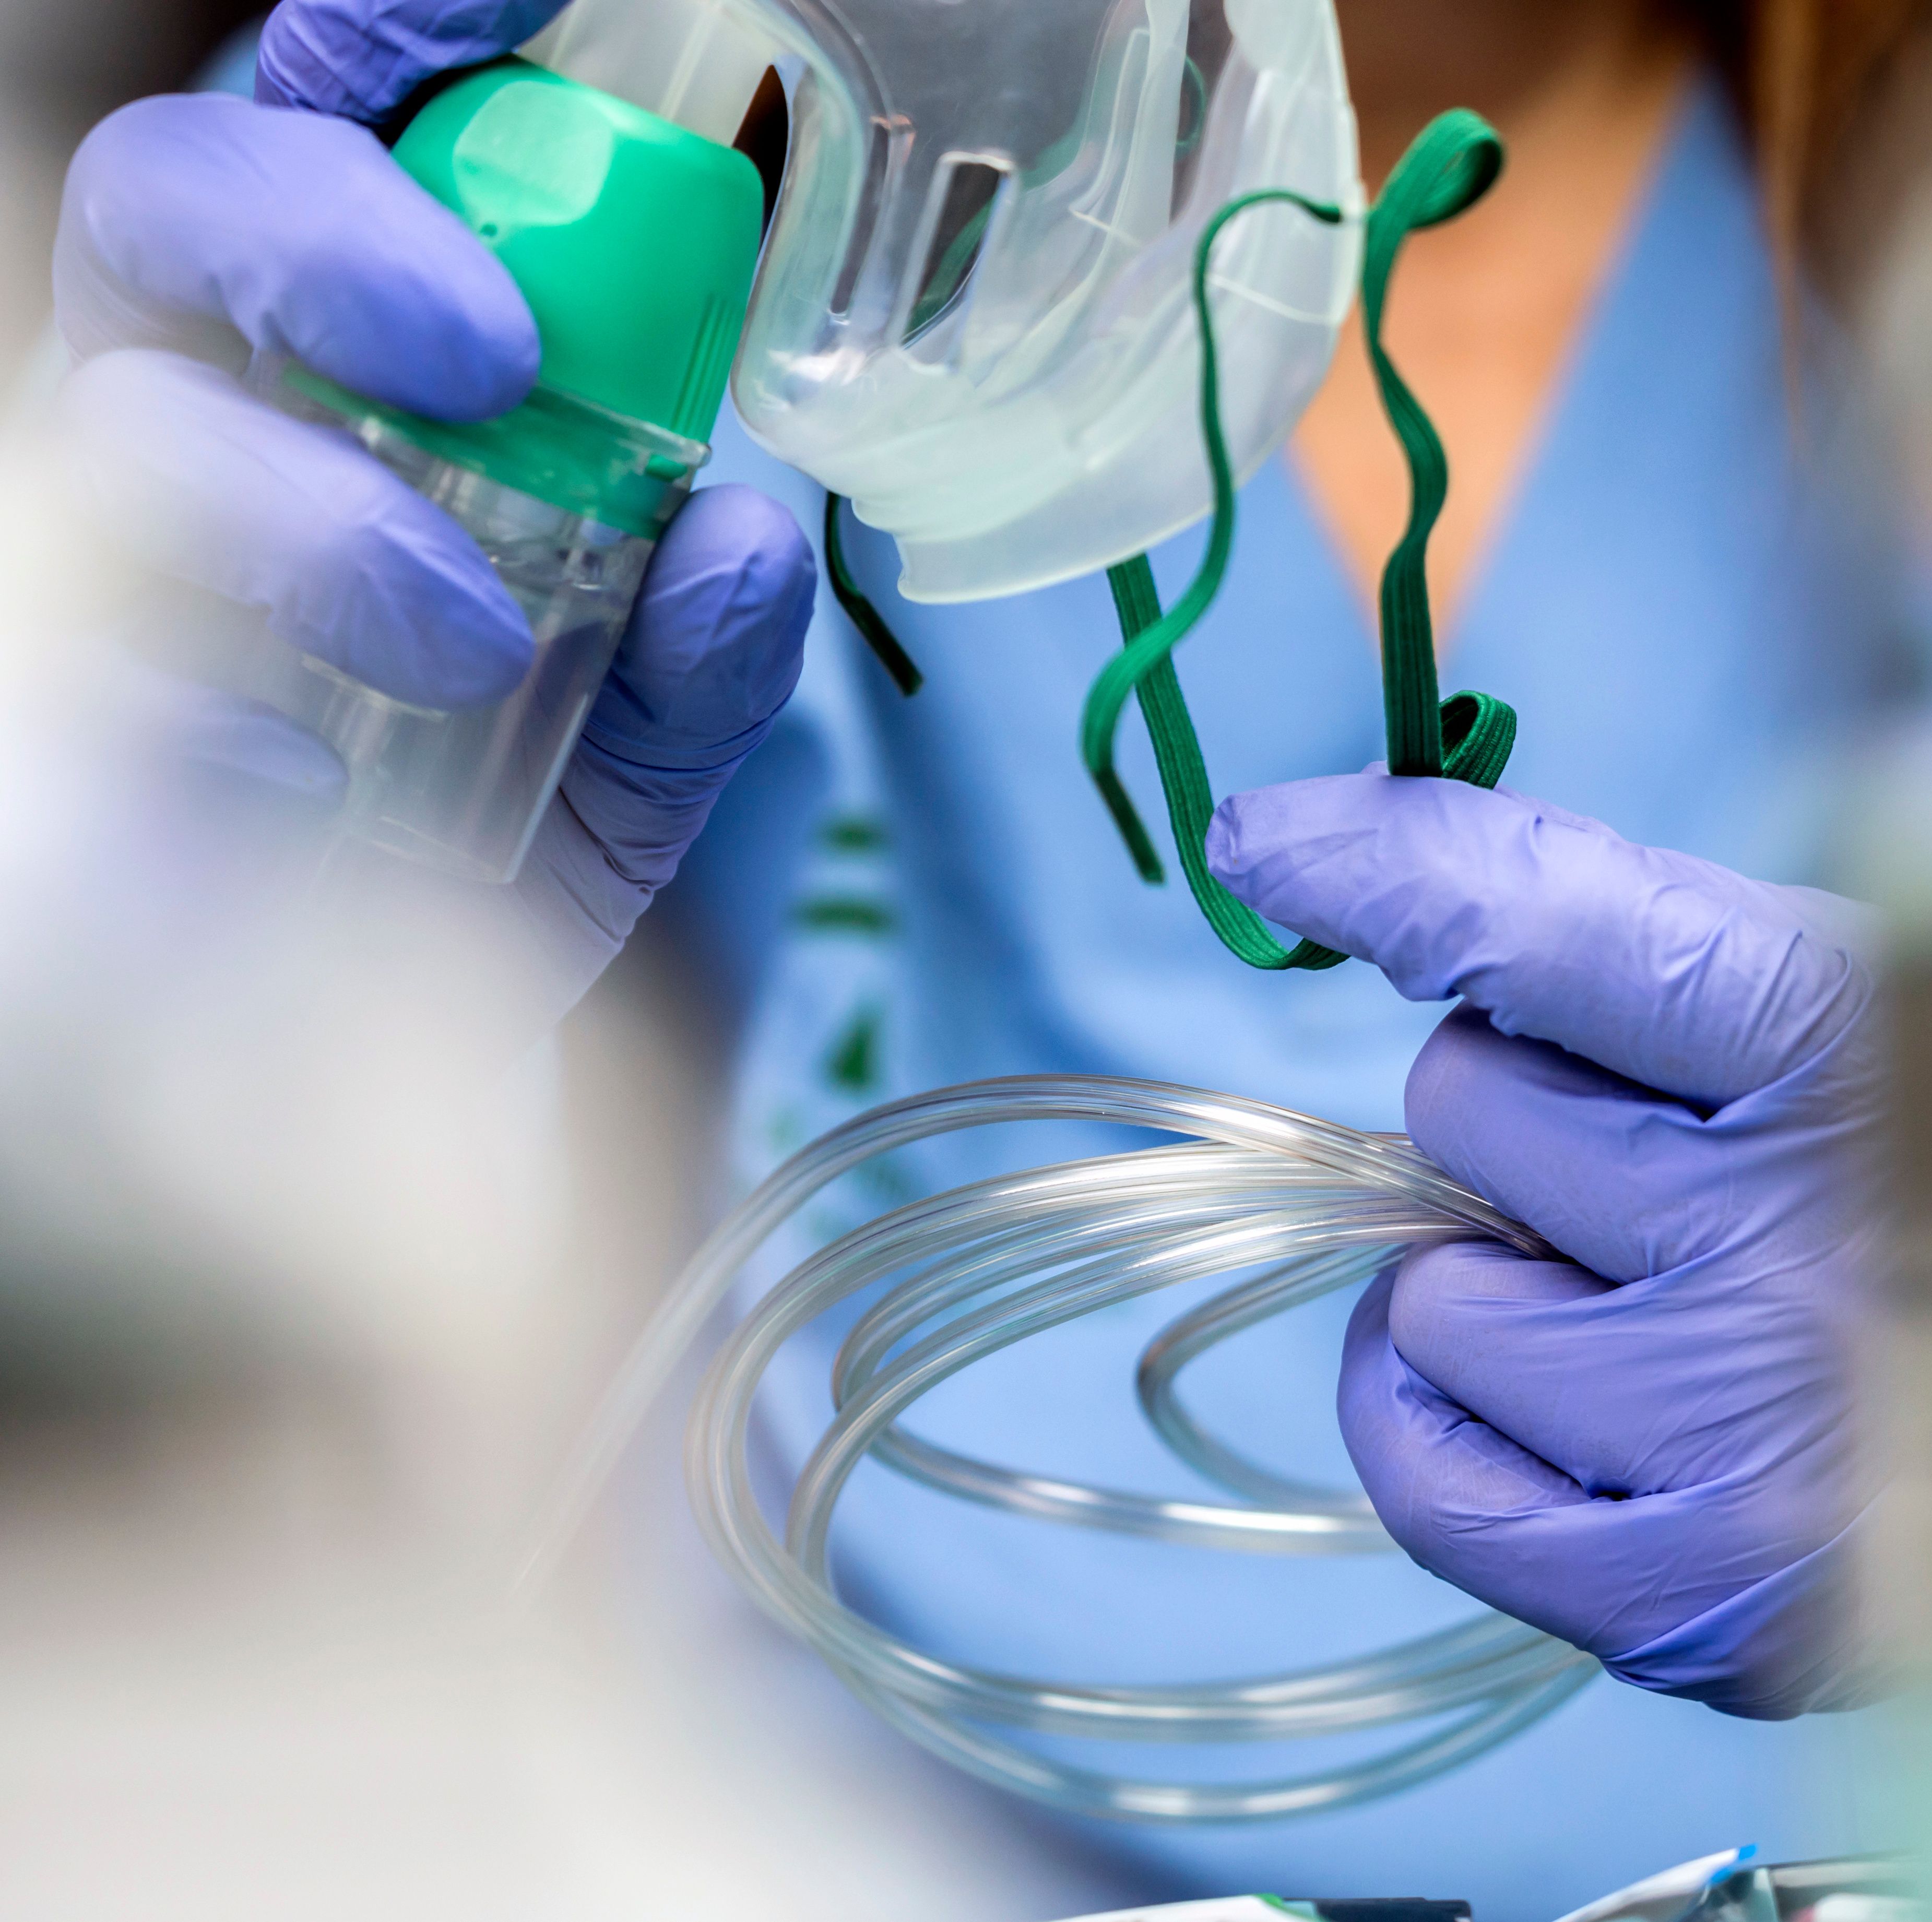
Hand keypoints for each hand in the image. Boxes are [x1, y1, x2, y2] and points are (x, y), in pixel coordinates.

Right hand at [51, 0, 811, 1010]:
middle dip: (329, 237)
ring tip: (472, 639)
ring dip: (317, 513)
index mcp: (339, 363)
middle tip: (492, 353)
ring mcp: (102, 554)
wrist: (397, 1048)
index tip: (489, 0)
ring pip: (130, 425)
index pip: (333, 129)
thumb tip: (750, 541)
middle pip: (174, 199)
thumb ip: (706, 652)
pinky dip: (210, 709)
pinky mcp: (52, 708)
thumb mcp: (643, 747)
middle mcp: (196, 410)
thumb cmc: (504, 826)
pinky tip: (302, 783)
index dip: (387, 33)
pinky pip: (83, 662)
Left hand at [1207, 774, 1882, 1717]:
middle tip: (1654, 1177)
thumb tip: (1337, 856)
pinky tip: (1562, 1410)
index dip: (1393, 871)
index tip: (1274, 848)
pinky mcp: (1697, 1597)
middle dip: (1517, 1126)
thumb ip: (1619, 927)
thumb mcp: (1835, 1004)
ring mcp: (1746, 1431)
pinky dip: (1445, 1423)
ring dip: (1493, 1289)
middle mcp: (1803, 1236)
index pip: (1554, 928)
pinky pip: (1423, 1473)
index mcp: (1865, 1047)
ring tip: (1653, 1319)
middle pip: (1461, 1102)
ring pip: (1429, 1297)